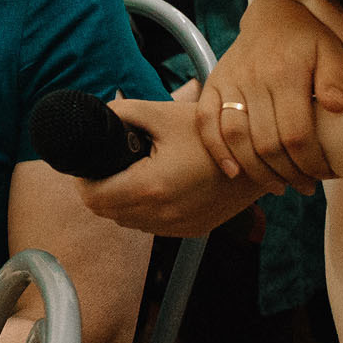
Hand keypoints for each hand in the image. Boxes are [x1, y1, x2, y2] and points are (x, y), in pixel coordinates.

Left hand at [77, 98, 262, 236]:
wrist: (259, 157)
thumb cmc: (212, 133)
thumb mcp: (164, 114)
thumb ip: (124, 112)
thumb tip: (101, 114)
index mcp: (150, 186)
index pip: (94, 198)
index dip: (83, 181)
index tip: (87, 165)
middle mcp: (162, 214)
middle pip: (107, 213)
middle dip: (99, 191)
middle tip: (105, 166)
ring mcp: (179, 226)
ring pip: (129, 223)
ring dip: (121, 203)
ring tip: (128, 175)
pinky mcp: (193, 230)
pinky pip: (154, 227)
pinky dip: (145, 211)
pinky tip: (154, 188)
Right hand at [197, 0, 342, 192]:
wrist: (275, 12)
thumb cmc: (310, 37)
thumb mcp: (332, 51)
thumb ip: (336, 79)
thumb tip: (335, 108)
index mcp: (286, 73)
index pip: (296, 133)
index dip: (310, 163)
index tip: (324, 176)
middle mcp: (253, 79)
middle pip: (266, 142)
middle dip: (288, 173)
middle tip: (304, 186)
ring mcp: (229, 82)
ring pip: (235, 137)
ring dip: (255, 169)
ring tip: (277, 185)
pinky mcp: (213, 83)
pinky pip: (205, 122)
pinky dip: (216, 150)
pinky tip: (233, 172)